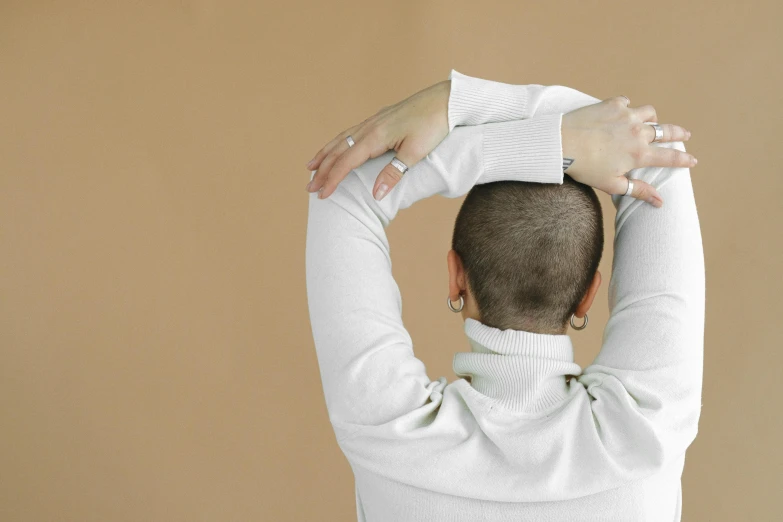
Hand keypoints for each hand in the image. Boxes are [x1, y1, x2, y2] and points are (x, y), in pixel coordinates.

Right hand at [305, 80, 450, 200]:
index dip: (332, 179)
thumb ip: (393, 174)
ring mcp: (374, 121)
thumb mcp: (416, 153)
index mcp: (376, 136)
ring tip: (312, 166)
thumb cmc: (434, 125)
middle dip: (322, 170)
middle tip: (309, 187)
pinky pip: (351, 132)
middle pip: (338, 150)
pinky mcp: (381, 119)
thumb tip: (375, 194)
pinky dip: (338, 143)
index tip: (321, 194)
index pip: (346, 162)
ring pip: (342, 139)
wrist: (446, 100)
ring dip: (326, 154)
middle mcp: (370, 127)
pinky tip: (337, 147)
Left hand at [561, 96, 695, 206]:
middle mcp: (637, 132)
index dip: (684, 160)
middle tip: (685, 135)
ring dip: (652, 118)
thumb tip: (660, 202)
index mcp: (639, 154)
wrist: (562, 144)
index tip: (693, 160)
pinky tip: (623, 110)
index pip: (669, 157)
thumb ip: (638, 190)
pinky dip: (628, 106)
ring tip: (651, 121)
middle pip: (666, 131)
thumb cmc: (585, 168)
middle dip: (678, 134)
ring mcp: (627, 115)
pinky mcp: (613, 104)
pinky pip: (627, 102)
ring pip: (649, 113)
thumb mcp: (612, 184)